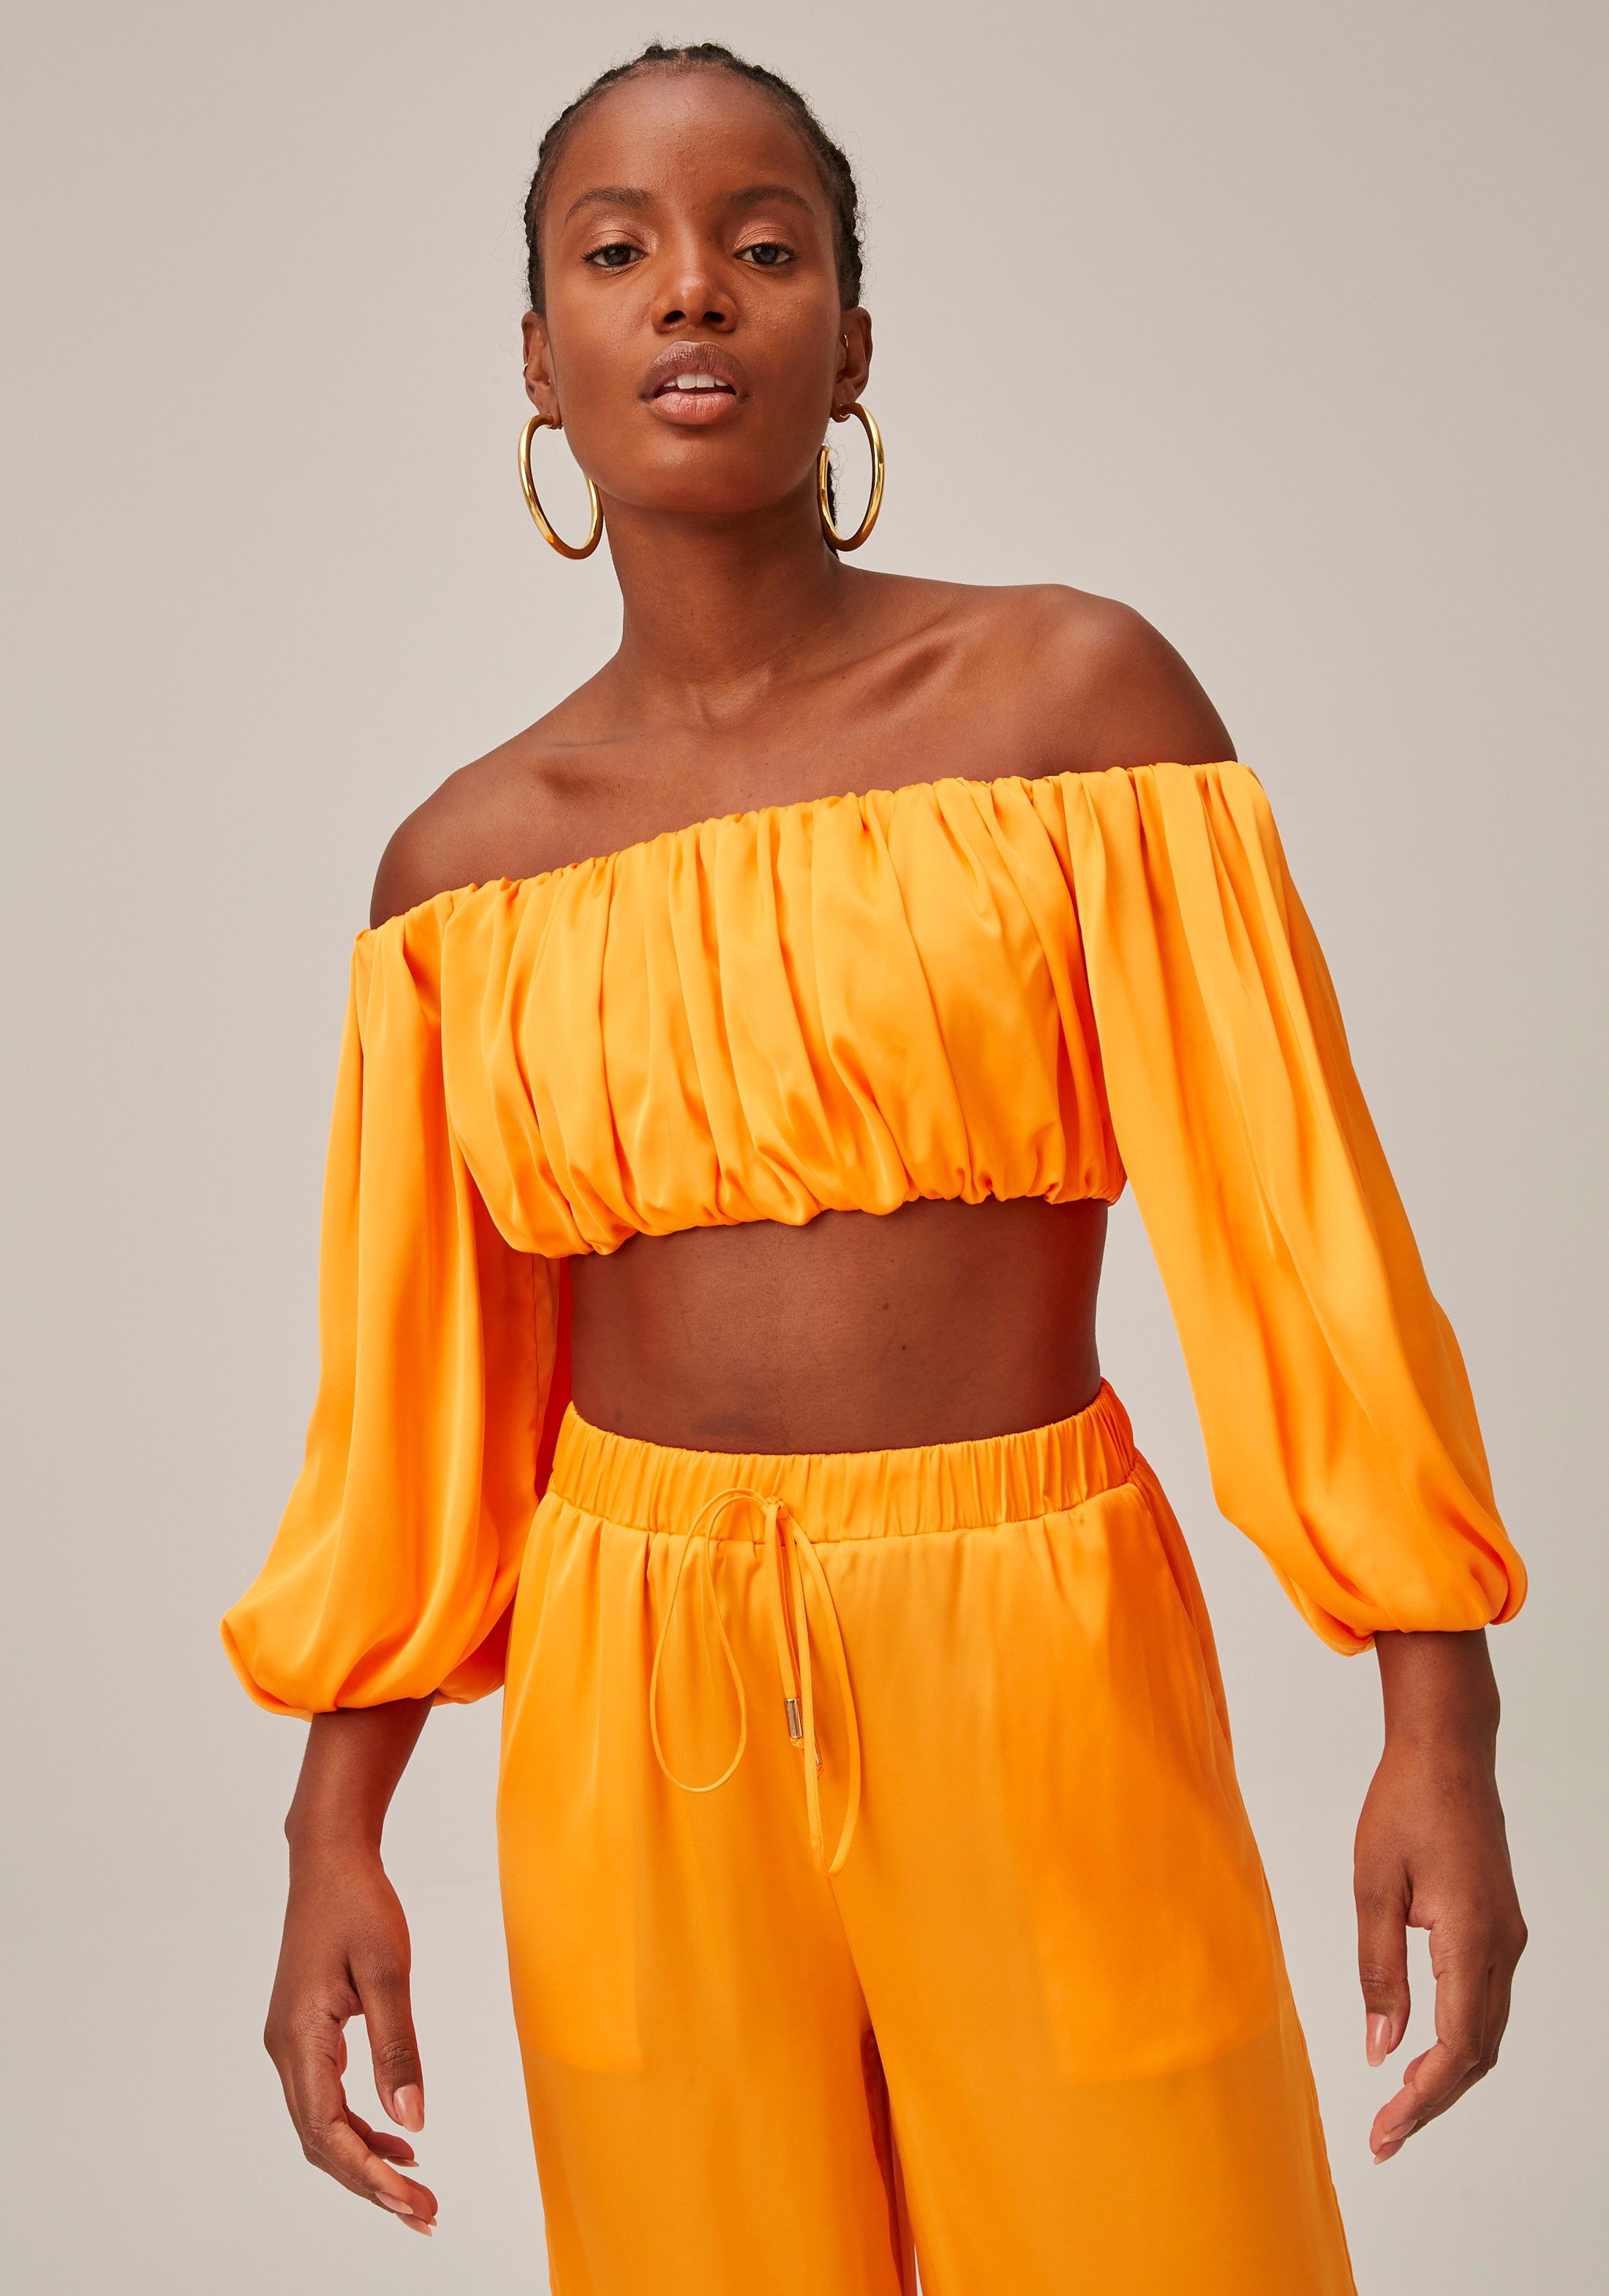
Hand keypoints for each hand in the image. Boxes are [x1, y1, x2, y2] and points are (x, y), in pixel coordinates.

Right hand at [263, 1841, 437, 2232]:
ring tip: (417, 2190)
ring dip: (366, 2160)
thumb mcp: (386, 1971)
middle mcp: (285, 2050)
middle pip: (321, 2141)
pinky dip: (360, 2126)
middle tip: (425, 2214)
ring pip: (322, 2125)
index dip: (369, 2174)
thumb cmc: (358, 1903)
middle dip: (370, 2183)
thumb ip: (397, 2047)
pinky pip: (327, 2098)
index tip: (414, 2203)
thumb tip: (411, 2120)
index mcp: (299, 2039)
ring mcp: (292, 2043)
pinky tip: (397, 2137)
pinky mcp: (306, 2033)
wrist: (329, 1857)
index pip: (327, 2131)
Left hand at [1355, 1630, 1525, 2163]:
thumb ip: (1378, 1970)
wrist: (1446, 1750)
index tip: (1384, 2130)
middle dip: (1433, 2101)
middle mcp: (1502, 1946)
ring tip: (1398, 2107)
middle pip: (1477, 2052)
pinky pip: (1484, 2000)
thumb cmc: (1404, 1805)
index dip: (1422, 2099)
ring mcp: (1506, 1936)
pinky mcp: (1498, 1924)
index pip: (1456, 2048)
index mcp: (1472, 1938)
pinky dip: (1457, 2038)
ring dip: (1446, 2074)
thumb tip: (1381, 2048)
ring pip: (1485, 2031)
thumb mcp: (1373, 1886)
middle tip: (1385, 2137)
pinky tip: (1422, 2051)